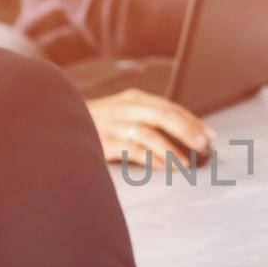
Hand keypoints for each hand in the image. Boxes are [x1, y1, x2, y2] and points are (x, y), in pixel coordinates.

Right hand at [86, 88, 211, 168]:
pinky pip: (131, 150)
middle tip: (205, 147)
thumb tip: (188, 135)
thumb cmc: (99, 124)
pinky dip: (149, 158)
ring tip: (186, 163)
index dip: (192, 122)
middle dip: (188, 131)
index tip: (210, 137)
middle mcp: (125, 108)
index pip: (170, 108)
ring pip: (148, 133)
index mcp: (134, 99)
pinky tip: (163, 167)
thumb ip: (150, 120)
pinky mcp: (103, 141)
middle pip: (163, 116)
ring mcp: (113, 124)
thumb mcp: (124, 113)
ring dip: (170, 149)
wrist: (57, 123)